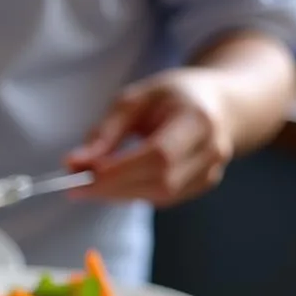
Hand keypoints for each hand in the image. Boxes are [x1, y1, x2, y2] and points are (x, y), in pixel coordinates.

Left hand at [66, 68, 234, 206]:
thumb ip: (106, 131)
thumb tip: (75, 163)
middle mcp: (211, 150)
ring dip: (118, 192)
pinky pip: (159, 199)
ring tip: (93, 180)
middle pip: (157, 181)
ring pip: (156, 196)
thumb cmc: (173, 97)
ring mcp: (209, 172)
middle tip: (76, 184)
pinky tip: (119, 181)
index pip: (158, 156)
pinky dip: (133, 192)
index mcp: (198, 119)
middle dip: (111, 186)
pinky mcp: (201, 186)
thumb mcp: (136, 99)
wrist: (221, 104)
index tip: (80, 177)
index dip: (118, 172)